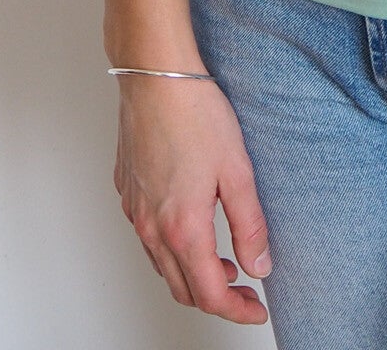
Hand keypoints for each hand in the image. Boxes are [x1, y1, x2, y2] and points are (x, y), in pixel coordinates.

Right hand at [112, 74, 272, 323]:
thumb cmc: (195, 113)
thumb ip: (250, 225)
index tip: (258, 309)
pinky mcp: (126, 190)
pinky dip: (171, 248)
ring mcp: (134, 210)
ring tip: (223, 261)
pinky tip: (191, 226)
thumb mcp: (237, 170)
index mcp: (182, 228)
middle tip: (246, 288)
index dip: (237, 310)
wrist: (155, 75)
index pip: (210, 294)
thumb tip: (260, 266)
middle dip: (216, 297)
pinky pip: (147, 237)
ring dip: (192, 274)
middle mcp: (151, 227)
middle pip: (182, 288)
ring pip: (161, 265)